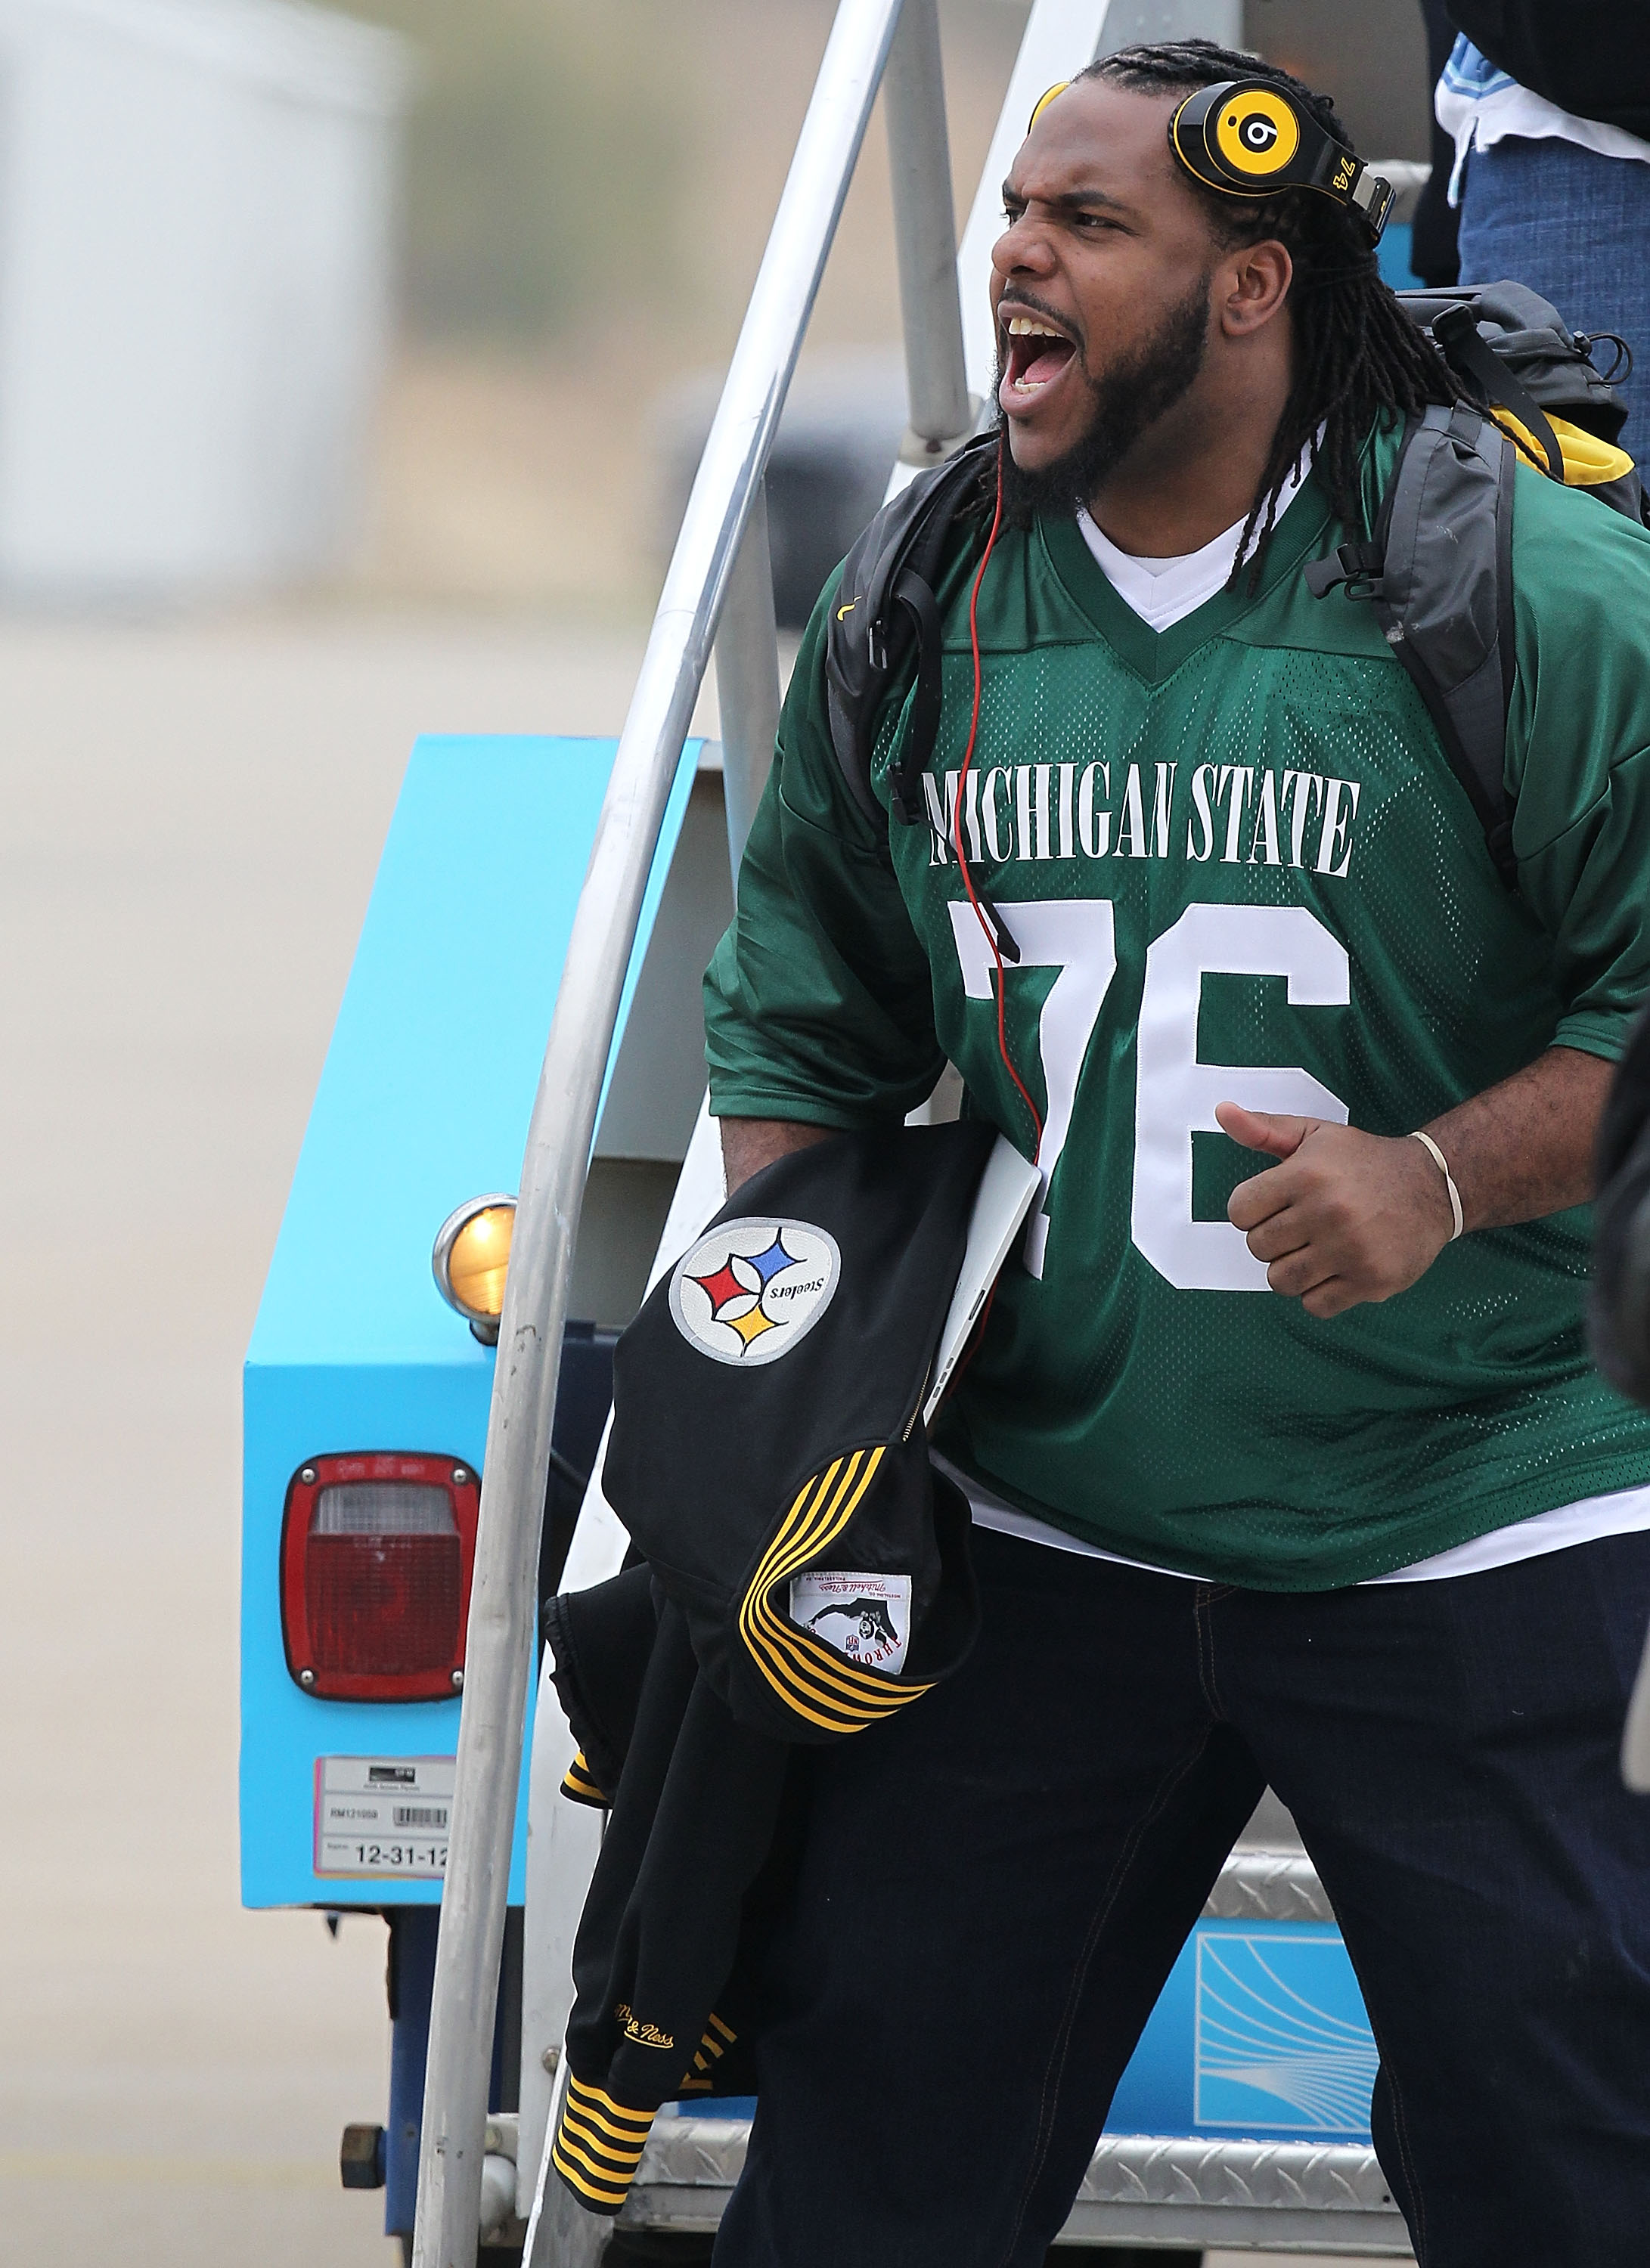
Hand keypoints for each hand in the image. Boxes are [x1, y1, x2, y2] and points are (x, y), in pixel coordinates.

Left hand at [1215, 1102, 1456, 1319]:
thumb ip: (1264, 1129)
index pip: (1239, 1211)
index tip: (1275, 1205)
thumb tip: (1222, 1111)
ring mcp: (1351, 1250)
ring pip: (1281, 1281)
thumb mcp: (1315, 1135)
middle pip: (1258, 1248)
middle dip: (1272, 1240)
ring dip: (1292, 1270)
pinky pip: (1315, 1305)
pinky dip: (1319, 1293)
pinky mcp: (1372, 1280)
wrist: (1432, 1186)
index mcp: (1307, 1174)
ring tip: (1315, 1250)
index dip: (1251, 1210)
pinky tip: (1336, 1269)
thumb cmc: (1363, 1162)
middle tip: (1299, 1227)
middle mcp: (1328, 1212)